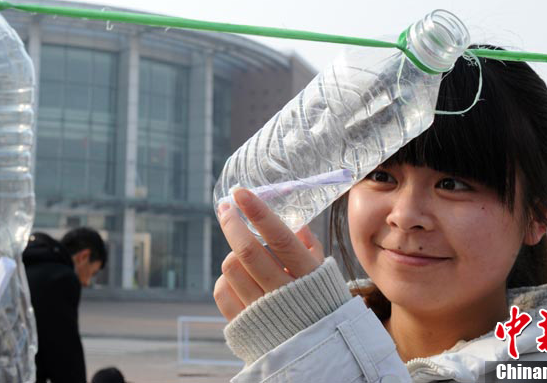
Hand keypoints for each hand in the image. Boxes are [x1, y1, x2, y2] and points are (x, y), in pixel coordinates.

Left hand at [214, 188, 324, 320]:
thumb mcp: (324, 275)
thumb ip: (310, 248)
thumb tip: (296, 223)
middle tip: (227, 208)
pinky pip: (222, 292)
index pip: (279, 237)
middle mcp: (284, 292)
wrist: (318, 354)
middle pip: (248, 251)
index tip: (240, 192)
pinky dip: (226, 280)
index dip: (257, 212)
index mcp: (307, 275)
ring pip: (231, 269)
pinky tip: (238, 278)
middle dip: (232, 224)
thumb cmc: (321, 305)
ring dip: (232, 254)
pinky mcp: (243, 325)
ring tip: (241, 253)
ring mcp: (261, 310)